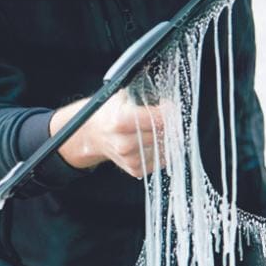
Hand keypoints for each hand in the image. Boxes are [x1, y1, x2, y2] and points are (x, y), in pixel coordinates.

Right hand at [50, 90, 165, 177]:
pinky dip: (162, 149)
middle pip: (162, 134)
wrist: (94, 134)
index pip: (157, 119)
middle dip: (170, 124)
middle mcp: (124, 143)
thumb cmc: (110, 113)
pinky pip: (160, 159)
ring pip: (164, 147)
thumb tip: (167, 102)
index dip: (168, 111)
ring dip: (167, 137)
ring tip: (159, 128)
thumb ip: (144, 96)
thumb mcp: (122, 97)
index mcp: (120, 121)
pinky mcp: (135, 169)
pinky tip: (154, 141)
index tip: (170, 107)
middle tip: (170, 117)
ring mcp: (129, 159)